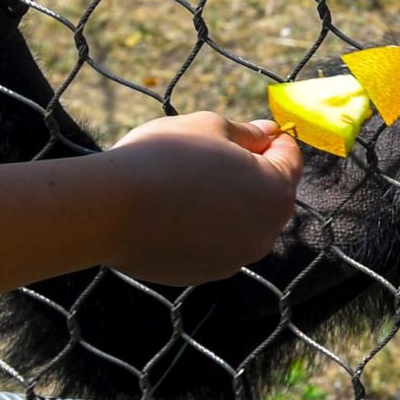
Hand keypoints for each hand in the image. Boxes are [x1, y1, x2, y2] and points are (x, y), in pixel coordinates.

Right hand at [104, 112, 303, 284]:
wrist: (109, 209)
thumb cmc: (166, 157)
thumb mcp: (211, 126)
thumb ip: (247, 132)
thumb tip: (267, 133)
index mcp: (276, 194)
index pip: (290, 158)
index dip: (272, 138)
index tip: (248, 130)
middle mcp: (265, 234)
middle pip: (269, 194)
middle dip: (251, 172)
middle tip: (212, 153)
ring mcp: (234, 260)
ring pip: (240, 222)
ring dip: (226, 202)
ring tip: (186, 182)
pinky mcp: (202, 274)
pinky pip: (212, 244)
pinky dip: (202, 227)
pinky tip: (171, 211)